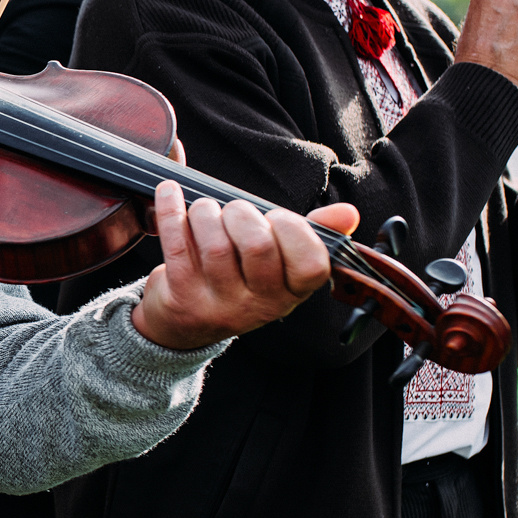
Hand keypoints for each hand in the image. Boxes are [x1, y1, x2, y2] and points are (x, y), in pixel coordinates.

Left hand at [130, 184, 359, 350]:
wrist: (184, 324)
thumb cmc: (238, 279)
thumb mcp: (279, 263)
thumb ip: (311, 235)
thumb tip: (348, 213)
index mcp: (290, 293)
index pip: (311, 265)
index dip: (295, 231)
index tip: (277, 217)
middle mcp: (259, 305)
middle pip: (259, 247)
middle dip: (243, 214)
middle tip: (232, 211)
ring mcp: (219, 305)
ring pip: (217, 246)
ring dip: (206, 213)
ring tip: (204, 210)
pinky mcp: (181, 298)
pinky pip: (177, 246)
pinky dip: (171, 210)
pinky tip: (169, 192)